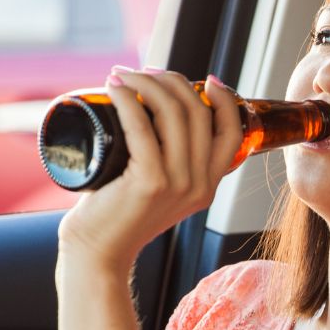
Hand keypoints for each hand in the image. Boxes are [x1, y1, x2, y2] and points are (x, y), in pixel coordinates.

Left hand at [57, 67, 244, 270]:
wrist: (97, 256)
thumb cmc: (117, 219)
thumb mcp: (159, 192)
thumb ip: (170, 167)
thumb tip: (157, 121)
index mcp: (208, 186)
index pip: (232, 132)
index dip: (223, 99)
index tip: (203, 79)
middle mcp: (200, 185)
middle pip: (198, 112)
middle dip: (170, 80)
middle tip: (142, 73)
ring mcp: (178, 184)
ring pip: (174, 113)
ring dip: (146, 82)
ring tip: (122, 75)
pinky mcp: (150, 182)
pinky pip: (142, 127)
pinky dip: (128, 100)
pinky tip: (114, 88)